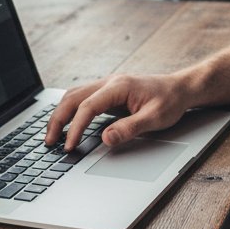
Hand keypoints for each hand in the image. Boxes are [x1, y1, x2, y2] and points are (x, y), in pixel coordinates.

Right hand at [44, 71, 189, 150]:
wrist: (180, 88)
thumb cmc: (170, 101)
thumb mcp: (155, 118)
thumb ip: (130, 128)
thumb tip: (106, 139)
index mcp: (119, 86)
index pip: (88, 106)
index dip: (75, 127)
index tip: (69, 146)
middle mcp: (109, 82)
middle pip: (73, 98)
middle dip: (58, 120)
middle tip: (48, 142)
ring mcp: (107, 85)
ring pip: (74, 96)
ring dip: (61, 114)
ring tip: (52, 136)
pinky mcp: (108, 92)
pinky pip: (82, 98)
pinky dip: (70, 111)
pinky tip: (66, 125)